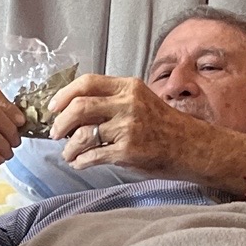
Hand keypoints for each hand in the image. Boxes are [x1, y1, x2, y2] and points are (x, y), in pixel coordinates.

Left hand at [48, 74, 202, 173]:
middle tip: (55, 133)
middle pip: (79, 107)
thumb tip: (75, 109)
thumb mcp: (141, 100)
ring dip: (69, 147)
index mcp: (128, 87)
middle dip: (60, 122)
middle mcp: (128, 104)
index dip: (64, 95)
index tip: (53, 107)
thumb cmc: (164, 125)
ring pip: (83, 134)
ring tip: (68, 153)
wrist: (191, 146)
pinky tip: (80, 163)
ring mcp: (128, 127)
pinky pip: (93, 156)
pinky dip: (81, 161)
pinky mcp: (129, 151)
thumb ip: (112, 100)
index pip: (87, 82)